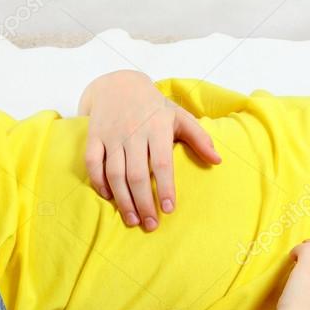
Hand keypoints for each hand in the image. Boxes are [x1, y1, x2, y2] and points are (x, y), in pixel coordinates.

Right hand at [81, 71, 221, 230]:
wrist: (119, 84)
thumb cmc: (154, 107)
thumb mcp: (179, 116)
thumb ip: (199, 138)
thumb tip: (217, 160)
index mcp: (157, 128)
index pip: (161, 163)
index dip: (164, 187)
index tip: (168, 209)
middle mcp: (133, 132)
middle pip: (137, 174)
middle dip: (143, 202)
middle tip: (151, 225)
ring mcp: (111, 135)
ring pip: (114, 173)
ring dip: (122, 200)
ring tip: (132, 220)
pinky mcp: (94, 136)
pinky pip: (92, 163)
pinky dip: (98, 182)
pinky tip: (109, 198)